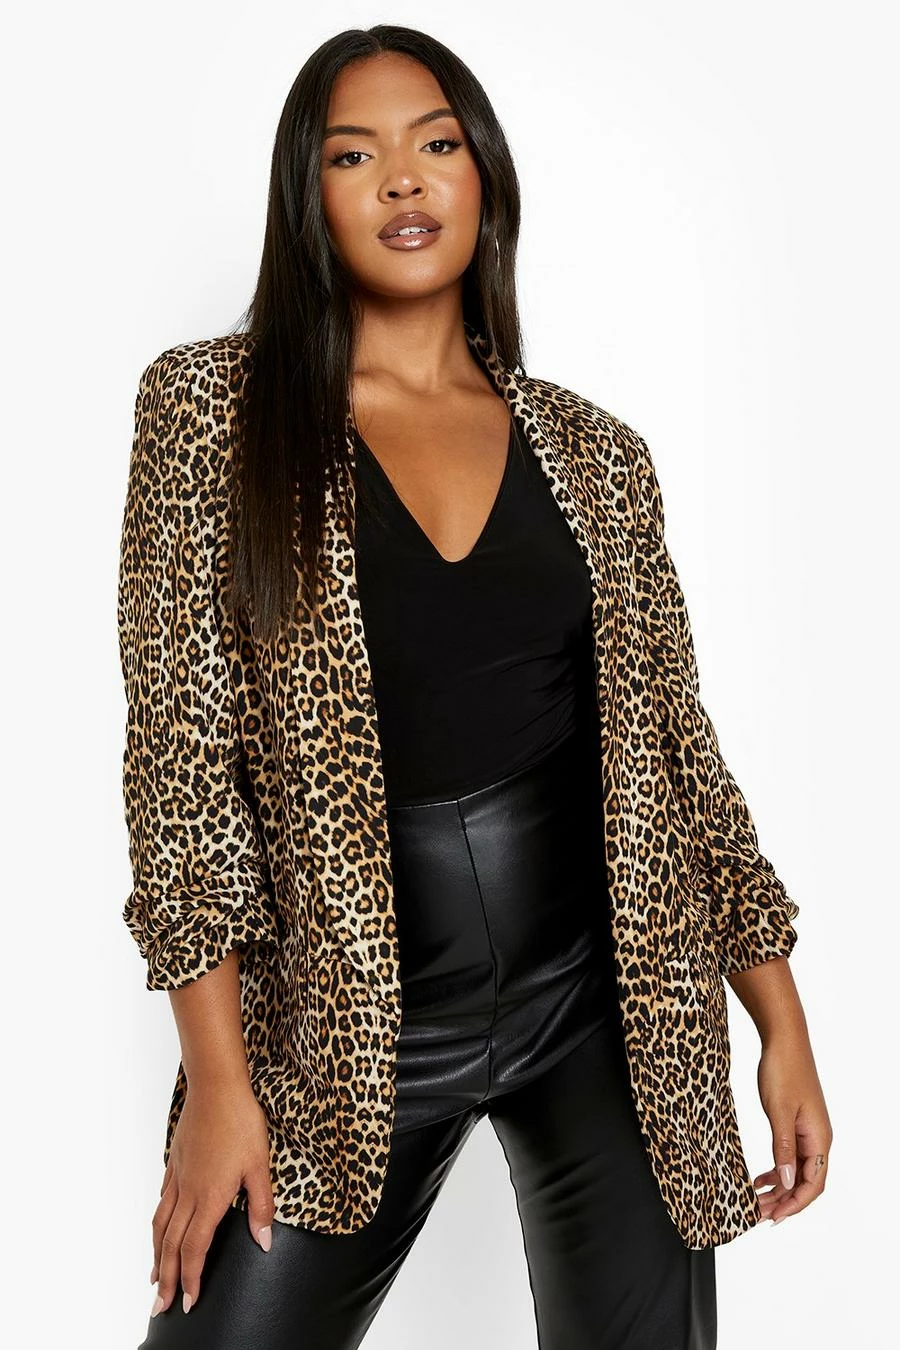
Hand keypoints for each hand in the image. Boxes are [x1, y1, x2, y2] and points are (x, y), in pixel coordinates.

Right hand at [149, 1078, 274, 1316]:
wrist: (216, 1087)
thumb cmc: (241, 1122)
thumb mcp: (261, 1164)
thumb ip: (261, 1205)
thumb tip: (263, 1241)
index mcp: (210, 1197)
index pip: (196, 1248)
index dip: (192, 1278)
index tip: (189, 1303)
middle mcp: (188, 1192)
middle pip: (172, 1244)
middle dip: (167, 1279)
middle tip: (159, 1307)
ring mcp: (178, 1176)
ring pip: (161, 1224)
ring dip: (157, 1255)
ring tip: (154, 1277)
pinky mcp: (175, 1162)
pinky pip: (163, 1200)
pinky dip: (159, 1222)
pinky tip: (161, 1227)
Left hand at [753, 1030, 831, 1226]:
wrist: (784, 1040)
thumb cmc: (784, 1070)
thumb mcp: (779, 1111)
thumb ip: (782, 1147)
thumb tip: (785, 1181)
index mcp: (819, 1138)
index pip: (812, 1184)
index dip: (794, 1204)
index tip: (773, 1217)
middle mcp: (818, 1138)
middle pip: (805, 1182)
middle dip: (784, 1201)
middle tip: (758, 1214)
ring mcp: (808, 1131)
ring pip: (796, 1170)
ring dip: (778, 1187)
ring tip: (756, 1201)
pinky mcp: (796, 1123)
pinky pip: (789, 1155)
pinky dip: (776, 1169)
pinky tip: (759, 1178)